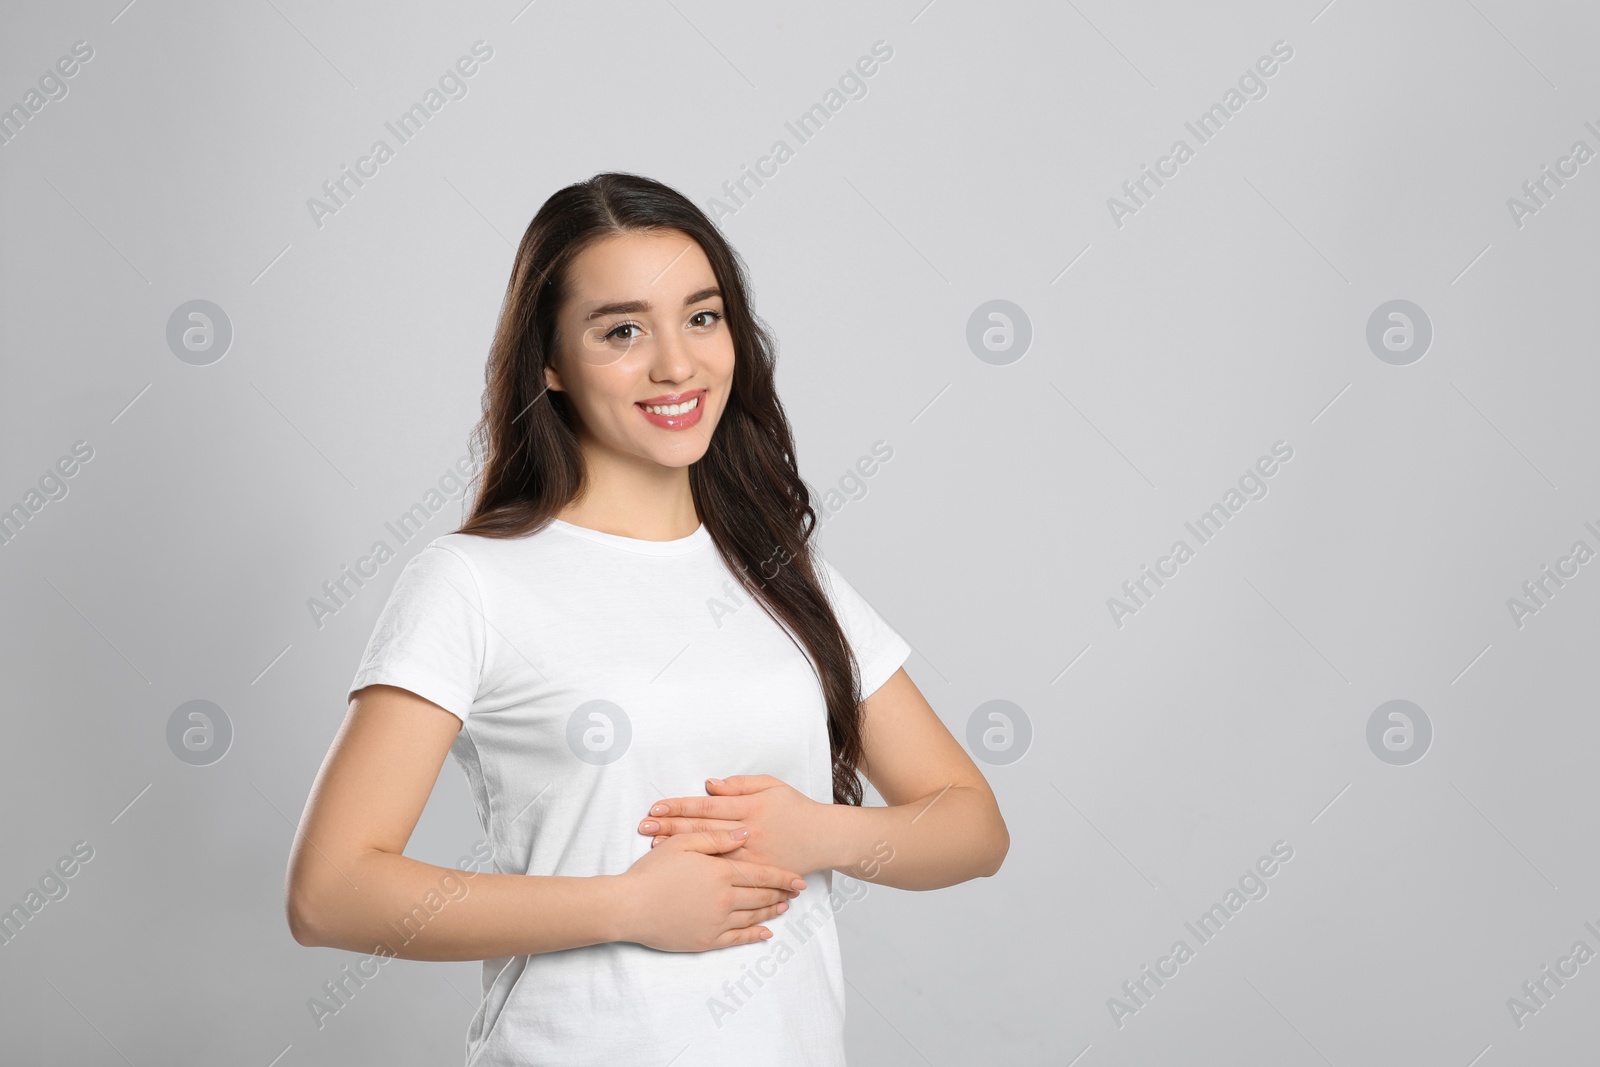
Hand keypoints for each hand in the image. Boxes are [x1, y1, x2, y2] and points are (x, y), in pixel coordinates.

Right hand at [613, 826, 806, 951]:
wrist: (628, 906)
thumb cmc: (652, 872)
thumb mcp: (683, 844)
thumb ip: (716, 838)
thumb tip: (745, 833)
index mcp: (720, 873)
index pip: (760, 874)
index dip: (782, 877)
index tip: (799, 879)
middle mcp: (724, 899)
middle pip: (760, 896)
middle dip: (781, 893)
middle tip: (797, 893)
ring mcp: (716, 922)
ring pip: (753, 917)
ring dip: (771, 912)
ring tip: (784, 907)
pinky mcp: (706, 941)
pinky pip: (738, 939)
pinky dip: (754, 935)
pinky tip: (765, 933)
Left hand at [638, 774, 830, 876]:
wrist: (824, 838)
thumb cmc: (795, 809)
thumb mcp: (772, 786)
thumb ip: (740, 784)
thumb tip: (711, 784)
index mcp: (750, 807)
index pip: (706, 805)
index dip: (679, 806)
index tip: (656, 808)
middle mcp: (748, 831)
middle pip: (701, 828)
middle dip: (670, 827)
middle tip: (643, 826)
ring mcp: (751, 855)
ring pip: (709, 851)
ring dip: (680, 848)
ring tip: (654, 846)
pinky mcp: (756, 872)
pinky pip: (725, 871)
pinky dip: (703, 868)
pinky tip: (684, 868)